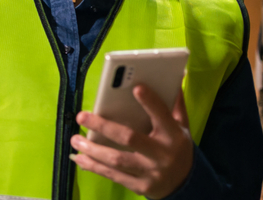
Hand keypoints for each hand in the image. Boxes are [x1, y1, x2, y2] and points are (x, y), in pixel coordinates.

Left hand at [71, 85, 193, 198]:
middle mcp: (162, 154)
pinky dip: (94, 167)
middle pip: (130, 138)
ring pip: (117, 160)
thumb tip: (176, 75)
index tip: (135, 87)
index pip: (162, 116)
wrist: (187, 185)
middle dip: (104, 126)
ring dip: (93, 150)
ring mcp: (151, 172)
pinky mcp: (141, 186)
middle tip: (81, 116)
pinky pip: (114, 175)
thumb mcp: (182, 127)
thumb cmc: (178, 148)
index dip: (150, 103)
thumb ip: (175, 104)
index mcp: (173, 135)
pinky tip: (79, 158)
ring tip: (75, 138)